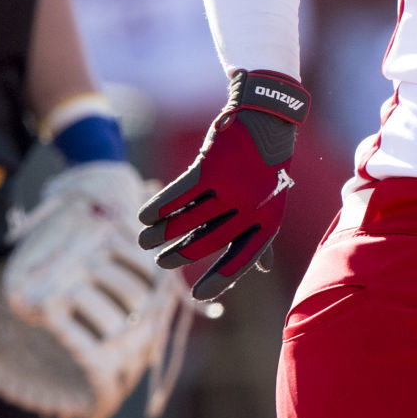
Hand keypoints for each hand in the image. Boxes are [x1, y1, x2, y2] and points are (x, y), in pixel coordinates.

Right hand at [138, 70, 309, 299]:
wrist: (265, 122)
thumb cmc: (267, 168)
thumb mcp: (272, 204)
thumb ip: (264, 238)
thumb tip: (263, 269)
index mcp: (267, 224)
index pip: (241, 262)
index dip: (219, 280)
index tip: (198, 295)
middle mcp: (250, 210)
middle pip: (206, 243)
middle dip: (179, 256)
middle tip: (161, 262)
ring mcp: (230, 190)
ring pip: (185, 221)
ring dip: (160, 234)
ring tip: (144, 241)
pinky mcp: (209, 170)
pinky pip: (176, 196)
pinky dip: (157, 208)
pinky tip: (144, 217)